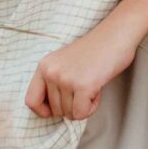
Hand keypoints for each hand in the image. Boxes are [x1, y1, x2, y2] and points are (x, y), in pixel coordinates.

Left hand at [24, 26, 138, 120]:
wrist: (116, 35)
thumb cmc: (95, 50)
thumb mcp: (65, 63)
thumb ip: (55, 82)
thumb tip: (52, 111)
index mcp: (44, 66)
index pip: (31, 101)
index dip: (44, 111)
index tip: (59, 107)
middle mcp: (51, 72)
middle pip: (54, 111)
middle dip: (72, 106)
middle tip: (85, 88)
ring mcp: (66, 79)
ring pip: (69, 114)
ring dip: (84, 106)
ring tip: (93, 85)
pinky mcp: (83, 86)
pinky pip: (81, 114)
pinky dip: (91, 108)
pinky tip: (97, 91)